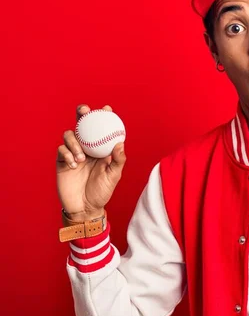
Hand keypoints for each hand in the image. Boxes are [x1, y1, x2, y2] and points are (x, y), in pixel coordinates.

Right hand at [56, 104, 125, 221]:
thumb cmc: (102, 191)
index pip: (101, 128)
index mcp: (100, 148)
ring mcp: (73, 153)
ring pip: (69, 135)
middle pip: (82, 125)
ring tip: (82, 158)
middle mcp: (87, 147)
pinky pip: (61, 150)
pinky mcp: (61, 161)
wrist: (85, 207)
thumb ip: (118, 160)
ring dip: (74, 142)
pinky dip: (67, 154)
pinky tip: (74, 164)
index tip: (106, 109)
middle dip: (82, 113)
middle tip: (84, 111)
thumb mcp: (114, 176)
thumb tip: (120, 143)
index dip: (103, 116)